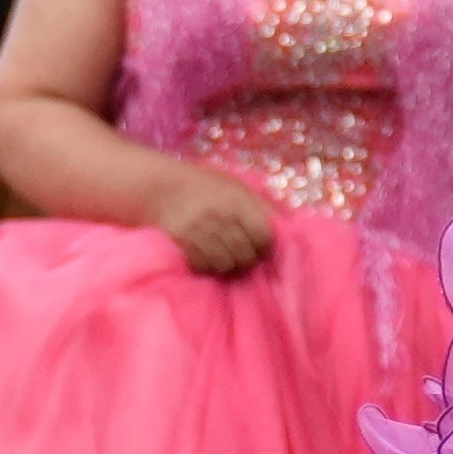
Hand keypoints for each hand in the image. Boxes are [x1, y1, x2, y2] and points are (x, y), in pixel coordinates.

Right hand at [152, 170, 280, 280]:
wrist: (159, 188)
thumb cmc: (204, 186)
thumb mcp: (237, 186)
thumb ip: (263, 204)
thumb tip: (293, 223)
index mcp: (237, 201)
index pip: (264, 235)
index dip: (265, 244)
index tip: (261, 245)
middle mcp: (220, 217)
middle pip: (246, 255)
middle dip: (248, 258)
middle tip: (242, 253)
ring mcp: (200, 232)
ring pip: (226, 265)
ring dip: (228, 264)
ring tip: (224, 255)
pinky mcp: (183, 245)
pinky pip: (204, 267)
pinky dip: (208, 266)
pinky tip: (207, 256)